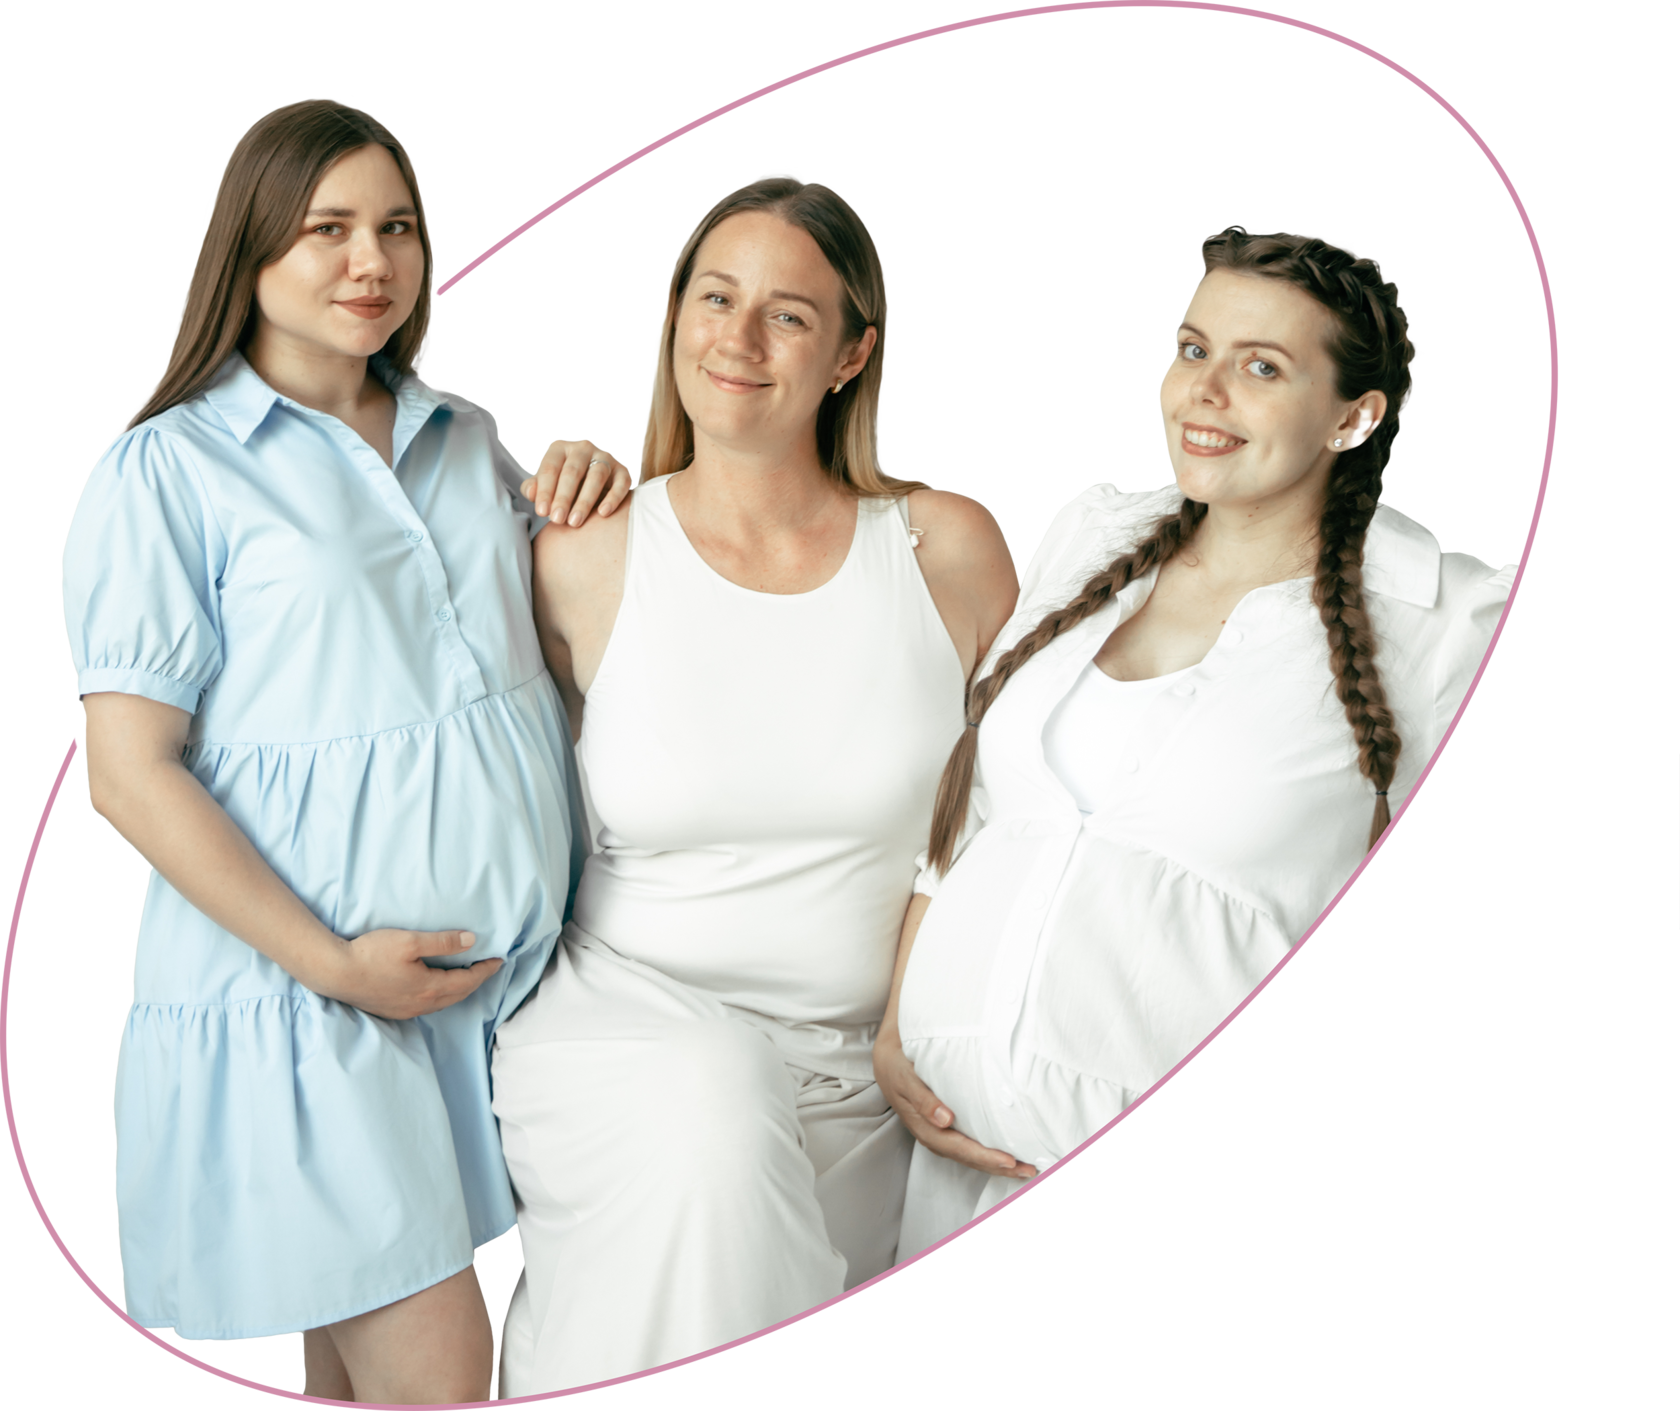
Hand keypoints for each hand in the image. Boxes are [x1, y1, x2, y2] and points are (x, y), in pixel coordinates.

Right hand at [316, 928, 504, 1020]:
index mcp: (429, 988)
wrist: (335, 973)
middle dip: (476, 981)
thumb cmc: (371, 954)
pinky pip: (427, 1006)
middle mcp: (421, 1004)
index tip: (499, 960)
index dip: (485, 970)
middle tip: (488, 968)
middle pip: (458, 994)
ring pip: (443, 1002)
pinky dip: (441, 996)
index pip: (468, 980)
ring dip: (459, 990)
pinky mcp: (393, 1010)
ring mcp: (406, 1010)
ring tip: (468, 976)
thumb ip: (443, 941)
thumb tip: (472, 940)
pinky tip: (438, 988)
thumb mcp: (410, 941)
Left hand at [519, 439, 632, 525]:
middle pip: (572, 472)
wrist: (594, 486)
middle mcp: (583, 448)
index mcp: (560, 449)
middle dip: (563, 497)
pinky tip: (603, 513)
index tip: (542, 512)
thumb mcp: (546, 485)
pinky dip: (612, 498)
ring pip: (596, 476)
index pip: (550, 468)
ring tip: (575, 521)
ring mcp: (605, 458)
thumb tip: (531, 492)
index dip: (545, 490)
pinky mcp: (622, 471)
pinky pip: (620, 483)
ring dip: (585, 500)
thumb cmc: (563, 486)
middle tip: (557, 519)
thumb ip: (535, 488)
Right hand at [874, 1023, 1037, 1179]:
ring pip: (972, 1156)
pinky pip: (971, 1146)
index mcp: (925, 1128)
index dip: (985, 1156)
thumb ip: (923, 1100)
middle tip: (1030, 1170)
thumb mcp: (906, 1078)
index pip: (960, 1148)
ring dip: (998, 1164)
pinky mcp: (947, 1128)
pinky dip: (990, 1153)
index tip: (1009, 1160)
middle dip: (999, 1167)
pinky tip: (1007, 1154)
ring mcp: (941, 1134)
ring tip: (1026, 1169)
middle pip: (970, 1158)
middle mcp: (935, 1136)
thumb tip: (945, 1120)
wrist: (887, 1062)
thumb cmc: (899, 1068)